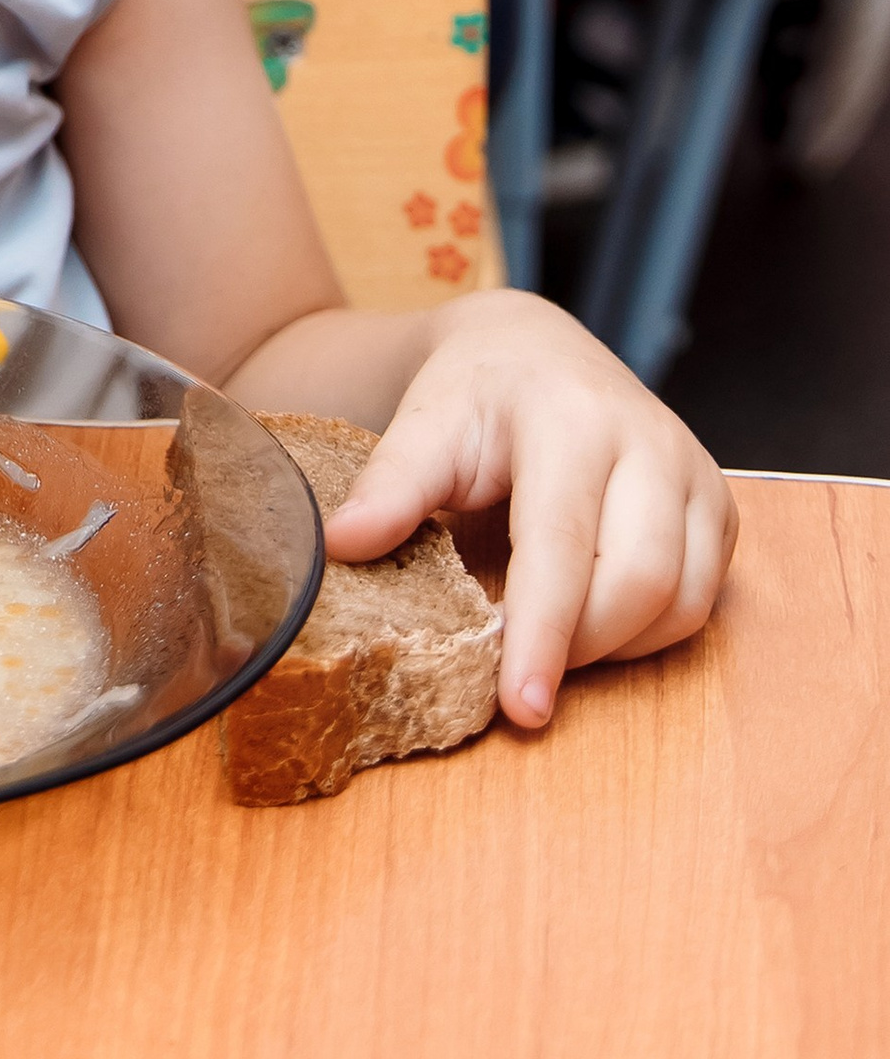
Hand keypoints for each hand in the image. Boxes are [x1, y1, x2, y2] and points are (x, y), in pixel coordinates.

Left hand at [319, 289, 736, 728]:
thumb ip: (389, 485)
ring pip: (680, 601)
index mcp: (570, 419)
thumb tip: (341, 545)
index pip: (564, 547)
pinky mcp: (717, 504)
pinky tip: (591, 619)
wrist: (534, 350)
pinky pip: (700, 599)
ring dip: (614, 645)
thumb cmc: (476, 395)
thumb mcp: (424, 425)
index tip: (519, 708)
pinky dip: (647, 631)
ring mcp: (694, 471)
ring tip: (548, 639)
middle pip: (639, 582)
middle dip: (578, 647)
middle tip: (516, 668)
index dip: (543, 635)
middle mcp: (649, 441)